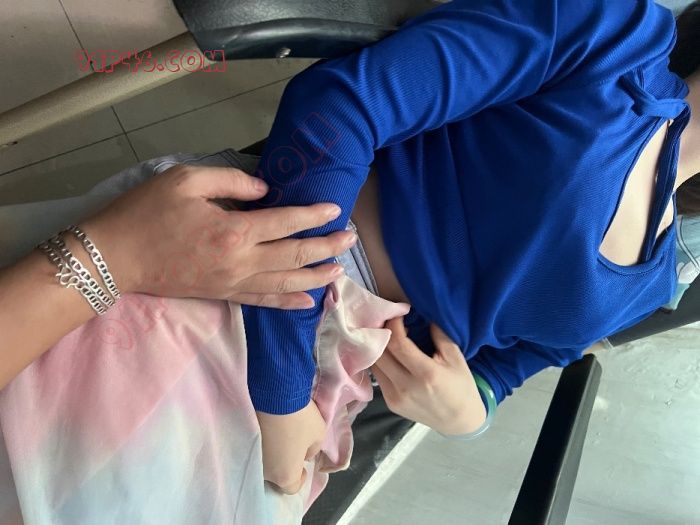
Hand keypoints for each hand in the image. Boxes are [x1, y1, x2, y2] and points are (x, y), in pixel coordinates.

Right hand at [80, 164, 356, 307]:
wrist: (115, 257)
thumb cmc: (147, 212)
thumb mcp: (185, 180)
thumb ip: (231, 182)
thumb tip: (265, 190)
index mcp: (234, 231)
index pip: (286, 222)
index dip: (313, 216)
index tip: (335, 210)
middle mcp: (241, 262)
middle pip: (295, 256)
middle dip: (326, 248)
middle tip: (350, 239)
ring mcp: (233, 284)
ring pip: (285, 283)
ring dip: (316, 277)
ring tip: (339, 270)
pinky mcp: (223, 295)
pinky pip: (262, 301)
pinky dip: (287, 302)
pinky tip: (306, 302)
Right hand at [256, 400, 326, 493]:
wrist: (273, 394)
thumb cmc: (299, 418)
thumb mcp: (319, 433)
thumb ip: (313, 449)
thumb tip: (305, 454)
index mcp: (284, 475)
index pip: (292, 488)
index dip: (300, 478)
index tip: (303, 464)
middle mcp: (265, 472)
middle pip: (275, 475)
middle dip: (284, 465)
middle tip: (291, 448)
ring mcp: (251, 457)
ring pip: (263, 462)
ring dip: (271, 454)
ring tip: (277, 437)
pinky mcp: (242, 440)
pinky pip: (254, 448)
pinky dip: (261, 442)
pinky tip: (266, 429)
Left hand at [370, 317, 485, 434]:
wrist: (459, 422)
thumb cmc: (461, 387)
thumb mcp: (456, 358)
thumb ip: (439, 335)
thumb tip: (423, 313)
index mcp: (426, 374)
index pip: (398, 344)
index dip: (393, 325)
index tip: (397, 314)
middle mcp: (406, 387)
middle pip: (380, 353)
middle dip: (381, 333)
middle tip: (387, 320)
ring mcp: (396, 397)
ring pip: (374, 365)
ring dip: (377, 347)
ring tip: (385, 334)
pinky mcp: (390, 404)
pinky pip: (378, 377)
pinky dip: (380, 362)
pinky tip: (387, 353)